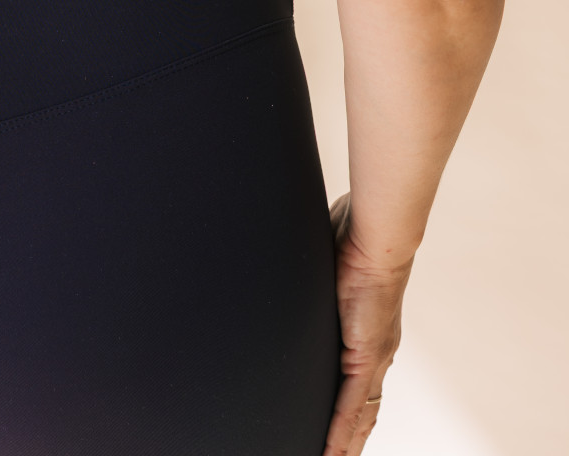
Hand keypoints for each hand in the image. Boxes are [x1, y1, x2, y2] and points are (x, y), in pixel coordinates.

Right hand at [321, 192, 411, 454]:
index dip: (352, 418)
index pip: (361, 389)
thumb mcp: (328, 271)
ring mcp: (373, 356)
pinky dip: (341, 431)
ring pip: (360, 415)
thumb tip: (293, 271)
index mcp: (370, 336)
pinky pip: (351, 405)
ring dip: (347, 442)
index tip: (340, 438)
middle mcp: (377, 353)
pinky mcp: (366, 354)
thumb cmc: (354, 240)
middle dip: (350, 439)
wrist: (375, 235)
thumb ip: (317, 283)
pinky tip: (333, 450)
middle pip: (364, 411)